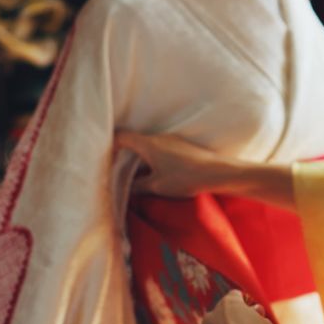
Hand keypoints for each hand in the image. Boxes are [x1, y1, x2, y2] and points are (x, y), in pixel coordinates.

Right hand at [115, 131, 232, 197]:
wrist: (217, 172)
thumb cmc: (185, 178)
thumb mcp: (156, 186)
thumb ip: (137, 186)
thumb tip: (126, 187)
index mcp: (148, 143)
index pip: (122, 136)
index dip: (110, 145)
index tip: (106, 159)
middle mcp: (158, 137)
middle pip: (134, 141)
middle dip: (124, 155)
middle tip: (118, 171)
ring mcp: (171, 140)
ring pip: (147, 146)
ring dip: (140, 159)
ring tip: (137, 176)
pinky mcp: (181, 146)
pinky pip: (160, 149)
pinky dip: (152, 159)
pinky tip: (156, 174)